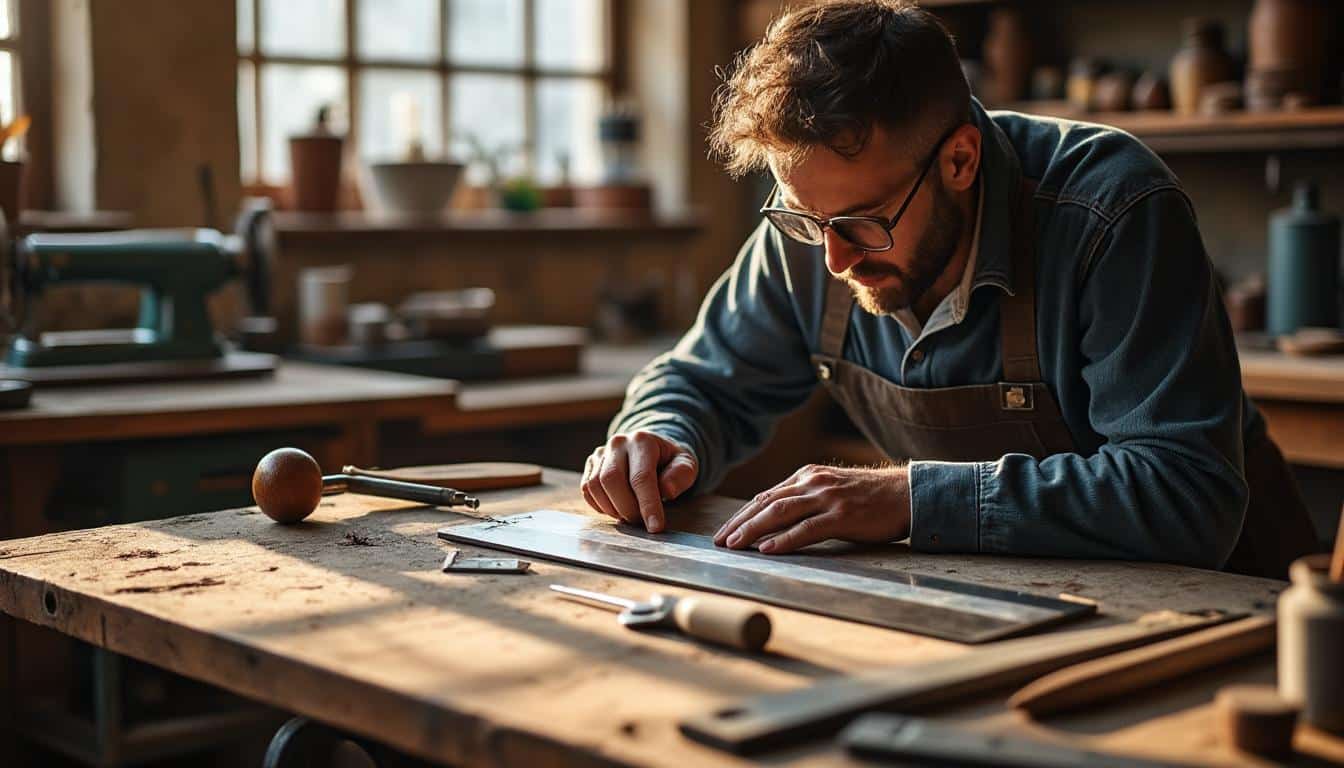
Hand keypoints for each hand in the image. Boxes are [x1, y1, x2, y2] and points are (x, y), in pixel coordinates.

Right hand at [580, 431, 698, 532]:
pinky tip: (617, 507)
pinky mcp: (591, 464)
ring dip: (612, 508)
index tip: (655, 527)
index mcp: (643, 440)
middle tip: (641, 522)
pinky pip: (587, 490)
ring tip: (630, 514)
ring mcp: (601, 453)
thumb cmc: (670, 461)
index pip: (641, 477)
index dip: (648, 505)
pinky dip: (601, 505)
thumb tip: (666, 490)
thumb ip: (680, 475)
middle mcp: (618, 443)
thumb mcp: (686, 465)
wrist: (652, 450)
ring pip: (595, 486)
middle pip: (612, 480)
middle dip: (627, 508)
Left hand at [714, 464, 910, 553]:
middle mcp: (812, 483)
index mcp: (807, 476)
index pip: (766, 496)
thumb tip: (775, 516)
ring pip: (779, 512)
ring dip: (752, 530)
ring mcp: (827, 498)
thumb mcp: (831, 490)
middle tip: (719, 541)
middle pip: (766, 503)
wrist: (907, 494)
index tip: (725, 531)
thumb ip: (805, 498)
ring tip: (734, 545)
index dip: (743, 515)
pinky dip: (784, 539)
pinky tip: (767, 549)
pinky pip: (806, 528)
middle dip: (739, 523)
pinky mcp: (841, 515)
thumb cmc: (869, 498)